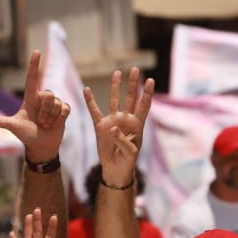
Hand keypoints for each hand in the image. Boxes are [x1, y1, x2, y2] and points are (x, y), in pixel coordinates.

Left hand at [0, 50, 69, 163]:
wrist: (40, 147)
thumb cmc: (25, 135)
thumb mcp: (12, 126)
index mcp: (30, 98)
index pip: (32, 78)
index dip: (34, 65)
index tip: (36, 51)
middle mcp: (42, 98)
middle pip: (48, 94)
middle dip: (44, 111)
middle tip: (40, 122)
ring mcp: (53, 104)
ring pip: (57, 102)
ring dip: (51, 117)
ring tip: (46, 124)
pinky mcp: (63, 110)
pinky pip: (65, 108)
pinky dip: (60, 118)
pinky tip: (55, 124)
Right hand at [83, 67, 153, 184]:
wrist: (115, 169)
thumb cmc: (127, 161)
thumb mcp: (130, 152)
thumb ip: (123, 140)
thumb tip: (113, 128)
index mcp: (137, 124)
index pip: (143, 106)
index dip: (146, 93)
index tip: (150, 80)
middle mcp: (125, 119)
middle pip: (130, 98)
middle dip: (132, 84)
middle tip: (135, 69)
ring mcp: (113, 121)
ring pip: (114, 100)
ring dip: (116, 87)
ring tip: (117, 72)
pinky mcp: (101, 126)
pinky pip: (94, 111)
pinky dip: (90, 101)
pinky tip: (86, 90)